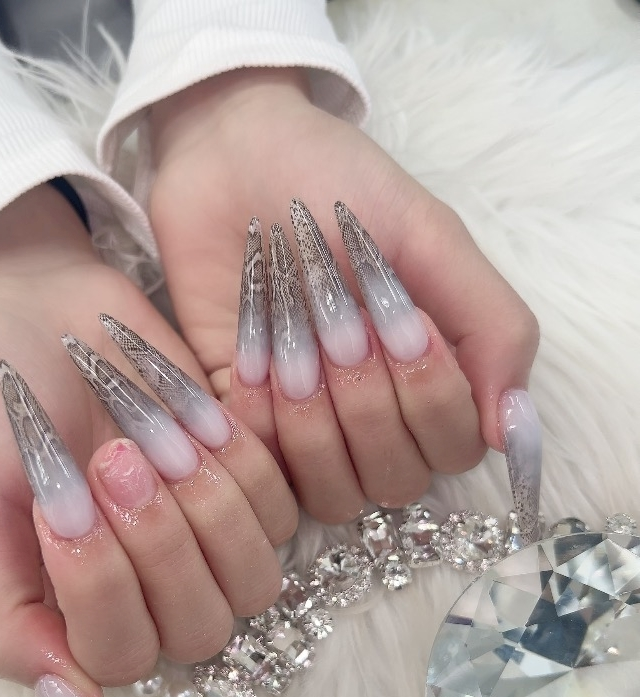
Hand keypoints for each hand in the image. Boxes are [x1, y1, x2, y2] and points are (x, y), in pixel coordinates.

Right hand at [0, 185, 294, 696]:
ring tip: (148, 435)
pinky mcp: (254, 491)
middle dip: (159, 544)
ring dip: (205, 505)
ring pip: (253, 580)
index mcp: (80, 615)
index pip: (120, 658)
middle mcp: (154, 597)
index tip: (59, 504)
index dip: (101, 590)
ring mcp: (211, 548)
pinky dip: (239, 460)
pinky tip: (189, 415)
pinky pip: (283, 508)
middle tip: (111, 459)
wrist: (40, 312)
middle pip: (199, 630)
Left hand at [148, 68, 538, 520]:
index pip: (456, 451)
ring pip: (333, 494)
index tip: (403, 321)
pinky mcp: (243, 428)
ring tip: (291, 342)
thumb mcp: (431, 238)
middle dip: (369, 402)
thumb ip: (492, 326)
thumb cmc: (337, 189)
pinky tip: (250, 356)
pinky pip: (262, 471)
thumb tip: (512, 429)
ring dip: (314, 420)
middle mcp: (373, 421)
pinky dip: (258, 417)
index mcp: (429, 379)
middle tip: (339, 323)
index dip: (431, 398)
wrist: (231, 157)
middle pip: (395, 481)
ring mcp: (307, 432)